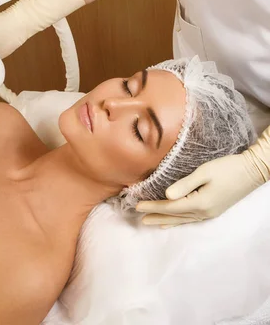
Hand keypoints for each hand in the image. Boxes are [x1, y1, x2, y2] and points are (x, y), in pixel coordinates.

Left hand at [136, 153, 266, 226]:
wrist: (253, 171)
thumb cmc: (228, 168)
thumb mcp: (204, 172)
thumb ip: (184, 184)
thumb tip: (167, 195)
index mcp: (200, 203)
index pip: (170, 207)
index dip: (153, 206)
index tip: (137, 206)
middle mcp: (203, 212)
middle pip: (174, 216)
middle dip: (156, 216)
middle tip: (139, 219)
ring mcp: (209, 213)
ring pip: (182, 219)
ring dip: (165, 220)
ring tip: (150, 222)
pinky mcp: (213, 210)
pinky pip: (190, 219)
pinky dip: (178, 221)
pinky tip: (171, 223)